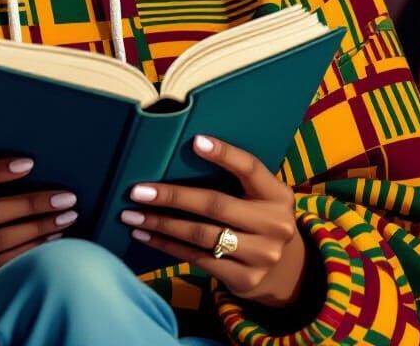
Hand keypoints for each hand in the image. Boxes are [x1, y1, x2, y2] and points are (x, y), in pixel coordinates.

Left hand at [119, 135, 308, 307]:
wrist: (287, 270)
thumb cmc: (258, 217)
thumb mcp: (260, 196)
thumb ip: (234, 180)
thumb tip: (182, 153)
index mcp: (277, 194)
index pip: (250, 167)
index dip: (224, 153)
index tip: (195, 141)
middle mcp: (274, 225)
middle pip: (215, 205)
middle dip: (172, 197)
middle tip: (137, 191)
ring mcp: (262, 255)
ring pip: (201, 235)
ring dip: (161, 225)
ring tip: (132, 216)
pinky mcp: (245, 279)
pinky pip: (198, 259)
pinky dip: (168, 246)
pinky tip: (146, 236)